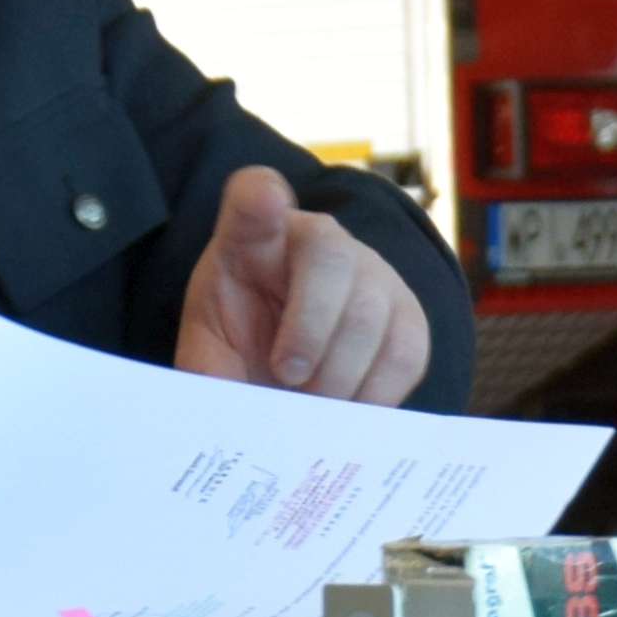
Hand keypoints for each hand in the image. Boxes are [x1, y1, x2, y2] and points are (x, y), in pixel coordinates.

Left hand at [168, 168, 436, 401]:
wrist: (290, 367)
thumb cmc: (246, 347)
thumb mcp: (211, 354)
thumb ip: (209, 375)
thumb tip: (223, 420)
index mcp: (253, 239)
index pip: (255, 196)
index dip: (261, 197)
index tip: (265, 201)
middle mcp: (318, 240)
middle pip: (328, 255)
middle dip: (309, 326)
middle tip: (287, 376)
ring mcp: (371, 272)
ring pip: (371, 310)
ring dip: (339, 374)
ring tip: (312, 408)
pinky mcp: (408, 315)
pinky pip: (406, 352)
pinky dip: (376, 393)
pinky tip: (347, 411)